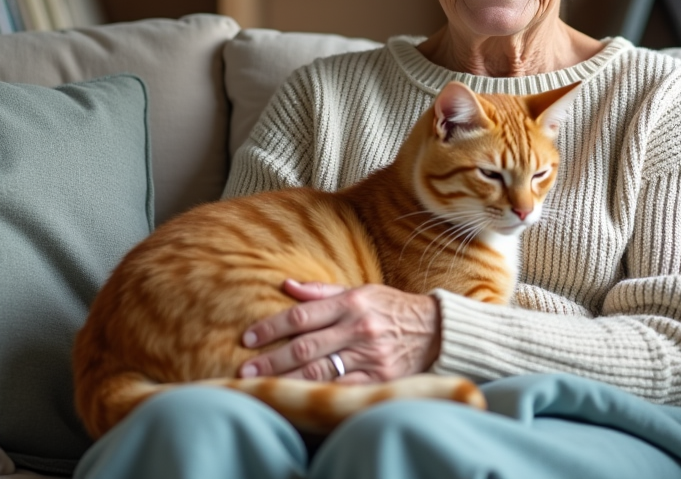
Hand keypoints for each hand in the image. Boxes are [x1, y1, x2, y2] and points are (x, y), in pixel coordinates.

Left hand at [239, 279, 441, 383]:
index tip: (248, 337)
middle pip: (305, 347)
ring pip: (319, 371)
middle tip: (245, 368)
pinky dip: (317, 392)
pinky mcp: (379, 379)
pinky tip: (297, 396)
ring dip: (286, 379)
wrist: (436, 330)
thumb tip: (285, 285)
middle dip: (271, 359)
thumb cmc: (391, 308)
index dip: (271, 327)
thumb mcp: (361, 290)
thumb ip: (322, 292)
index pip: (301, 315)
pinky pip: (342, 388)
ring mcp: (369, 356)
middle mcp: (358, 328)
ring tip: (261, 385)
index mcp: (351, 303)